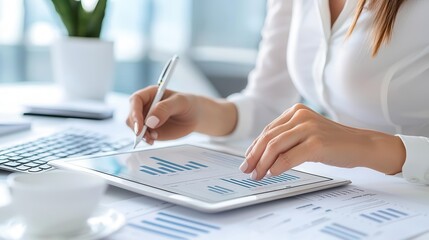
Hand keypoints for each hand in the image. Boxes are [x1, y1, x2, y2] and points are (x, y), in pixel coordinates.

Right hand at [126, 86, 199, 143]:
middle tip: (146, 135)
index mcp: (150, 94)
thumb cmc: (187, 104)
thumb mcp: (179, 102)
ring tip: (153, 138)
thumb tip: (150, 121)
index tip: (140, 125)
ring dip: (140, 134)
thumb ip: (165, 108)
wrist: (194, 116)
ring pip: (134, 127)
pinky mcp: (150, 130)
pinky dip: (145, 139)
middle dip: (136, 126)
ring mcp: (146, 119)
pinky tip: (153, 140)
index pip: (136, 100)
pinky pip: (142, 135)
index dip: (134, 112)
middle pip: (131, 115)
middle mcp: (145, 106)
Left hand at [240, 104, 405, 179]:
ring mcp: (309, 128)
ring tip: (257, 175)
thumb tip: (261, 156)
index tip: (247, 160)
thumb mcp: (306, 134)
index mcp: (296, 111)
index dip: (254, 147)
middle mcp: (300, 116)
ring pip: (275, 147)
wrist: (362, 145)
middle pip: (268, 138)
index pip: (267, 130)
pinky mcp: (317, 143)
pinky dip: (277, 166)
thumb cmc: (333, 143)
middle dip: (254, 156)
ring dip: (262, 163)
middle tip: (246, 170)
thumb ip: (287, 139)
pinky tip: (272, 173)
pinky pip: (289, 156)